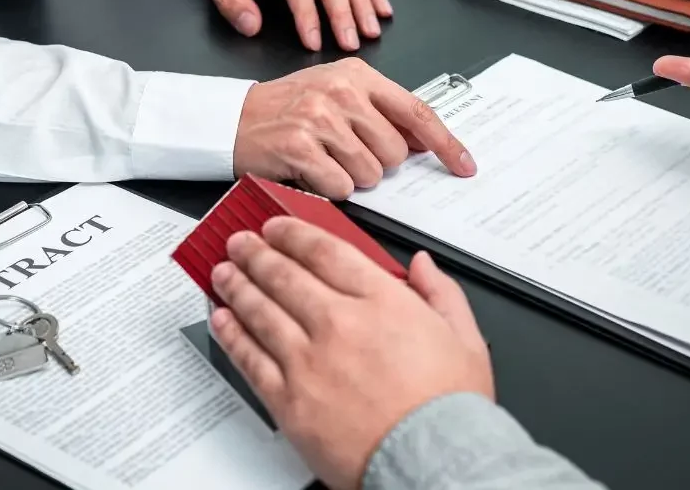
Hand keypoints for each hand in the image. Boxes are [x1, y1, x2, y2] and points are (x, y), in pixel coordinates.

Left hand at [210, 218, 493, 489]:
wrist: (431, 462)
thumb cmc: (448, 408)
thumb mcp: (466, 338)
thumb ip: (441, 293)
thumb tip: (423, 264)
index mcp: (382, 302)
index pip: (325, 252)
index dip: (294, 234)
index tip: (277, 228)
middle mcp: (340, 324)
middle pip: (284, 275)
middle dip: (257, 253)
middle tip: (241, 242)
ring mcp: (309, 362)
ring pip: (260, 311)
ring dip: (237, 286)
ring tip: (224, 273)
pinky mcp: (289, 400)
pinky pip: (250, 359)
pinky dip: (232, 334)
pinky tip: (223, 320)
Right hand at [233, 57, 475, 199]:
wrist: (231, 119)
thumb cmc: (287, 111)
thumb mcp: (338, 96)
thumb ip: (382, 113)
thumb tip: (426, 141)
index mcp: (359, 75)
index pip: (417, 111)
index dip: (446, 143)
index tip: (465, 165)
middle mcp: (342, 91)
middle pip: (395, 151)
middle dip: (377, 163)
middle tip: (345, 153)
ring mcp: (321, 118)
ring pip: (371, 173)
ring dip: (351, 177)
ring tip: (324, 160)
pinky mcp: (300, 146)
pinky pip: (341, 187)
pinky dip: (329, 189)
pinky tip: (310, 172)